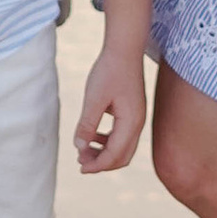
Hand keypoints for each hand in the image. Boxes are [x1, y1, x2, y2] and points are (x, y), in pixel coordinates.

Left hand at [73, 47, 145, 174]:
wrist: (124, 49)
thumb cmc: (109, 71)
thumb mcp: (94, 98)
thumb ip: (87, 124)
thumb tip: (79, 147)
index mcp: (131, 122)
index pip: (114, 155)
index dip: (97, 165)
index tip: (80, 168)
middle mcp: (137, 124)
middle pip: (122, 157)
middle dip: (101, 163)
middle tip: (80, 162)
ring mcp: (137, 118)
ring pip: (122, 148)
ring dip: (104, 153)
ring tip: (83, 150)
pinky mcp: (132, 112)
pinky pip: (122, 136)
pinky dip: (107, 142)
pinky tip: (92, 135)